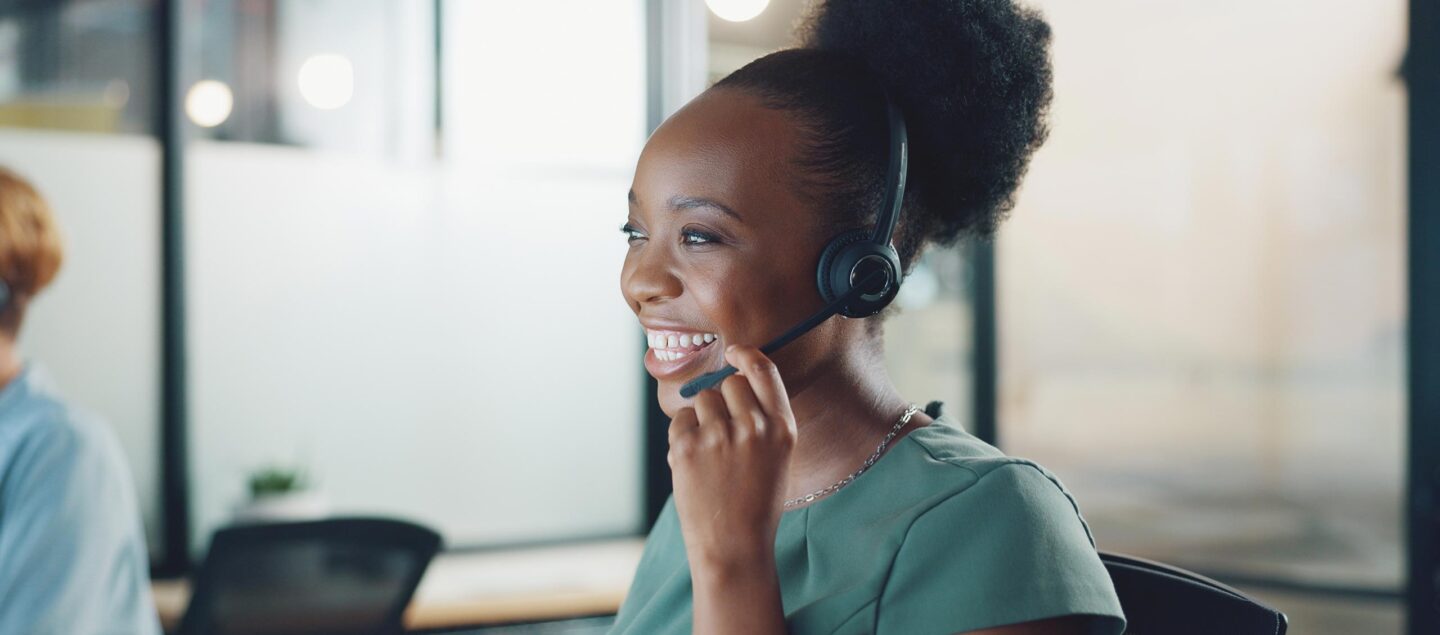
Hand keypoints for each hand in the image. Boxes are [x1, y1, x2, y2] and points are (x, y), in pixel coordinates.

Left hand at [668, 345, 797, 568]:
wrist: (733, 547)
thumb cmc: (755, 504)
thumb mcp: (777, 458)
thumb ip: (764, 420)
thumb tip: (733, 380)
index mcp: (782, 428)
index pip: (764, 371)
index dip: (747, 355)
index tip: (734, 352)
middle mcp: (754, 427)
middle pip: (729, 383)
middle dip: (723, 400)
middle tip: (723, 434)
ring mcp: (719, 435)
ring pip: (702, 399)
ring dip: (701, 419)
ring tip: (710, 456)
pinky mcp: (687, 447)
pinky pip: (680, 420)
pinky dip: (683, 437)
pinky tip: (695, 464)